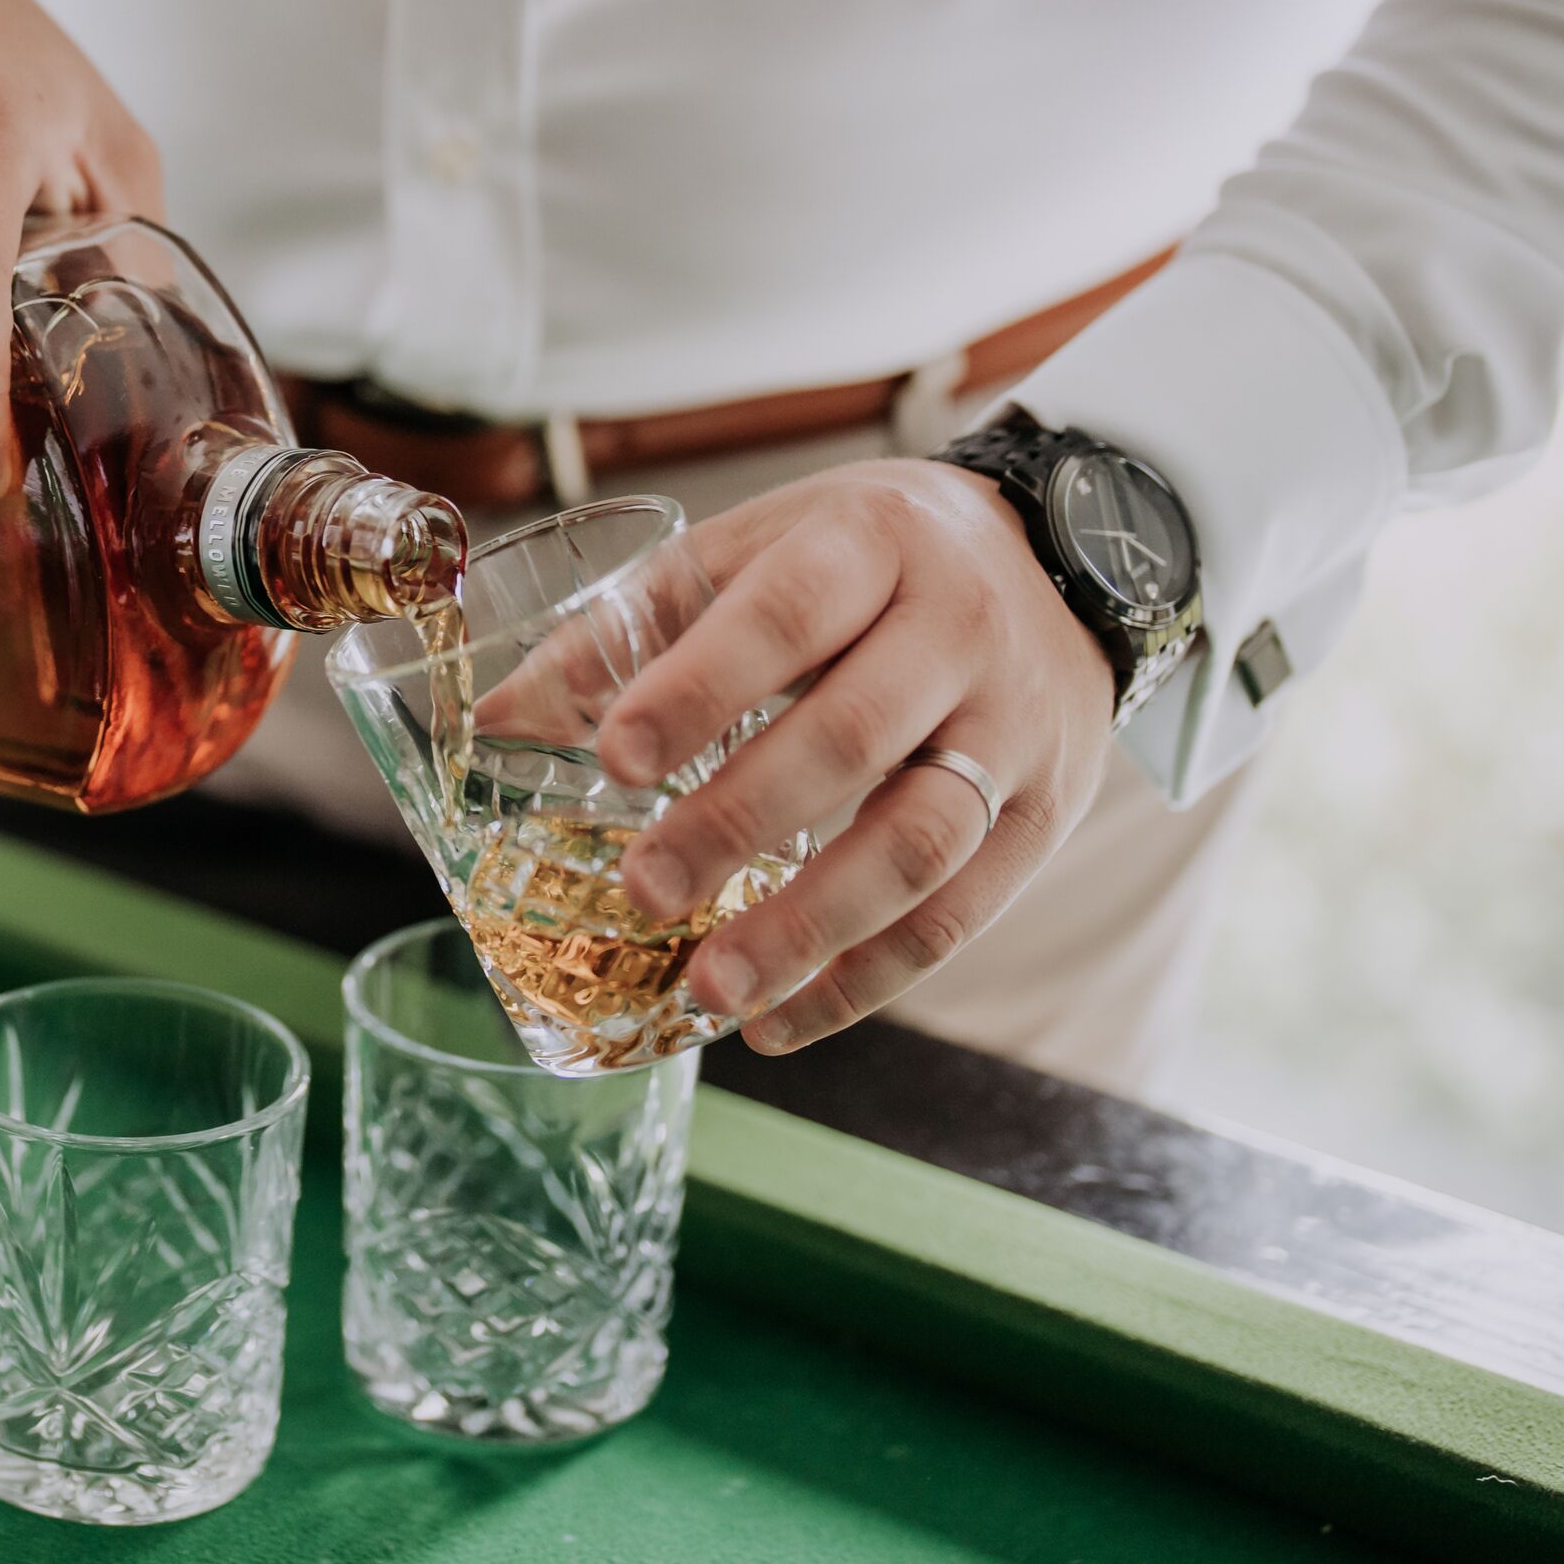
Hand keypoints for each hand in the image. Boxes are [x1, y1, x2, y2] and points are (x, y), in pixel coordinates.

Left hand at [591, 460, 1115, 1052]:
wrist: (1065, 558)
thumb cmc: (872, 558)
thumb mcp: (763, 547)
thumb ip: (637, 624)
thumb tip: (499, 720)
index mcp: (872, 541)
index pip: (785, 616)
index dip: (698, 688)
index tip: (614, 760)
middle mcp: (957, 630)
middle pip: (851, 738)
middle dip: (737, 823)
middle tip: (644, 892)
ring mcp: (1015, 727)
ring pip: (918, 843)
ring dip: (808, 930)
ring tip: (711, 991)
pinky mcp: (1048, 813)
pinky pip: (960, 914)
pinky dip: (867, 979)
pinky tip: (783, 1021)